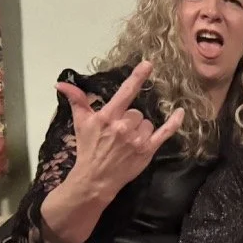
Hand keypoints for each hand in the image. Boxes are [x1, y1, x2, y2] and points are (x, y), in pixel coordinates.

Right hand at [56, 60, 183, 200]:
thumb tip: (61, 84)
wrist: (95, 178)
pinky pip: (165, 132)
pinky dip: (174, 123)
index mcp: (108, 117)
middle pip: (137, 111)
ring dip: (141, 128)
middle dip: (130, 119)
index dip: (137, 77)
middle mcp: (124, 126)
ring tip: (127, 141)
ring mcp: (138, 139)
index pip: (125, 92)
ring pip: (148, 123)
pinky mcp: (148, 150)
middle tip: (118, 133)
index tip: (148, 64)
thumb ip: (76, 100)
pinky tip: (180, 112)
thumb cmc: (88, 149)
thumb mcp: (80, 123)